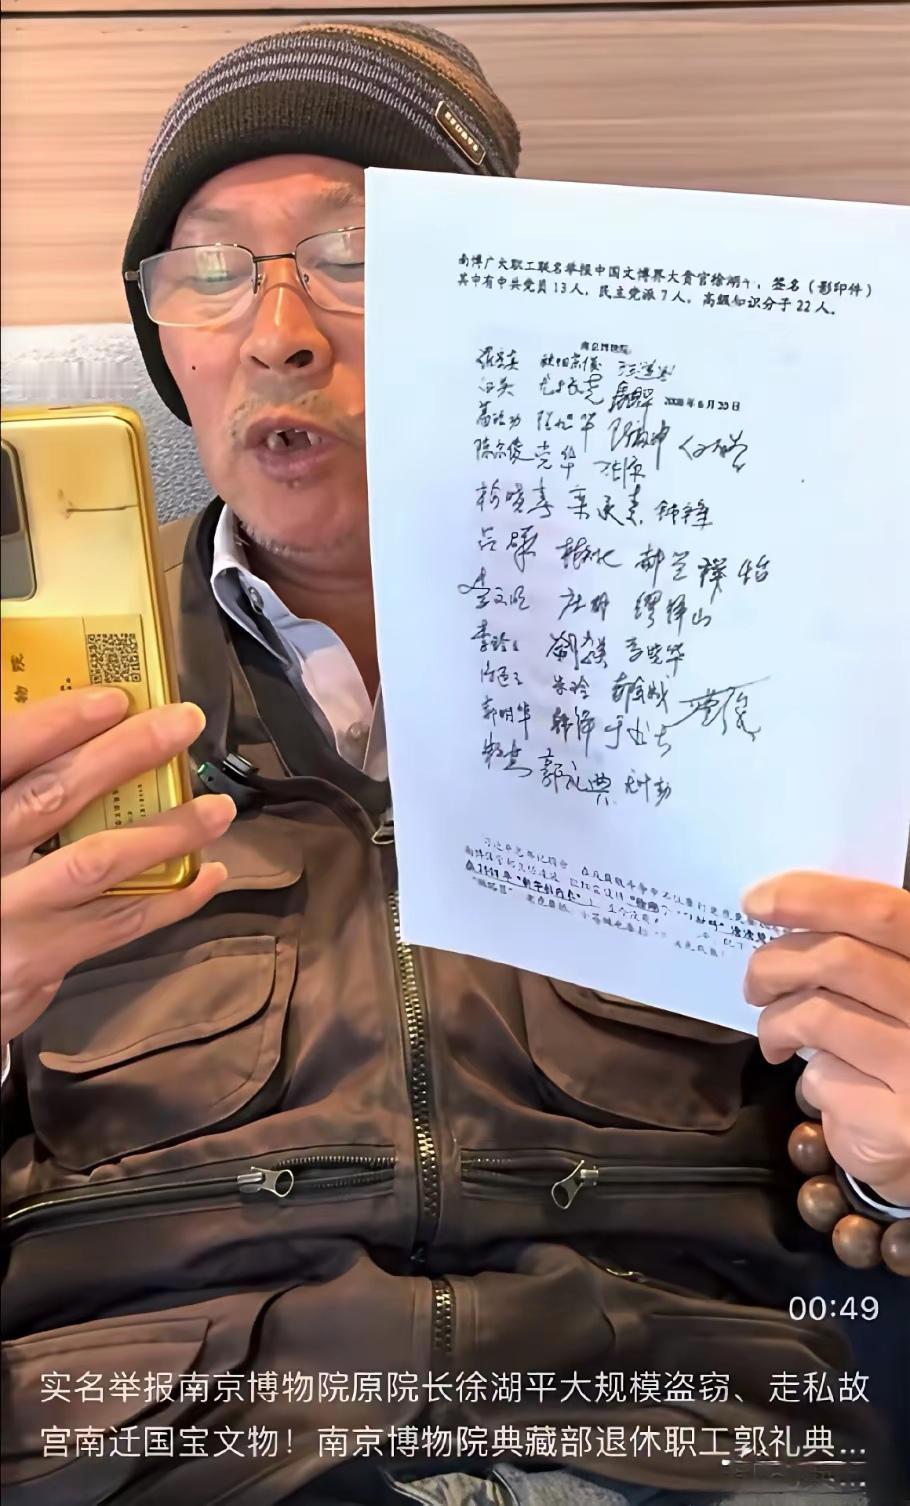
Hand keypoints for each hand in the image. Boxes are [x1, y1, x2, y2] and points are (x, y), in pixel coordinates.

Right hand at [1, 687, 235, 1051]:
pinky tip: (207, 875)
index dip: (54, 725)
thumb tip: (74, 743)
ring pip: (94, 861)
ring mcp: (7, 915)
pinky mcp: (34, 963)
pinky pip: (115, 924)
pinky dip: (168, 899)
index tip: (112, 700)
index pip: (4, 756)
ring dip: (164, 830)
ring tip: (217, 809)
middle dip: (124, 754)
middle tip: (184, 723)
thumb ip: (14, 791)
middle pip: (51, 797)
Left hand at [742, 871, 909, 1205]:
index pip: (883, 912)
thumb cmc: (898, 1044)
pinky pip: (822, 1077)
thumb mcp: (893, 986)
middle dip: (775, 964)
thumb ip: (862, 949)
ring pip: (817, 1015)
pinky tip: (826, 1086)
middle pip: (839, 959)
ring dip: (776, 1023)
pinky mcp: (897, 1121)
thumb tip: (782, 911)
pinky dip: (807, 1078)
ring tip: (776, 1036)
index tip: (758, 901)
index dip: (815, 898)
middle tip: (755, 984)